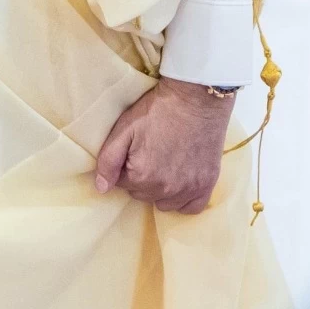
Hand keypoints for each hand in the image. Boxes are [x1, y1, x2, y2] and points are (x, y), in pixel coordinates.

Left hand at [92, 78, 229, 213]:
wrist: (196, 101)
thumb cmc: (156, 111)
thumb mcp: (124, 130)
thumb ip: (108, 161)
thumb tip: (101, 189)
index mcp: (142, 177)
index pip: (121, 184)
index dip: (125, 165)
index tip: (134, 149)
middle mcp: (167, 190)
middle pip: (142, 194)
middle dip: (141, 177)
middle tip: (150, 152)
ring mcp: (190, 190)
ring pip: (164, 202)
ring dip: (160, 189)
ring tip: (164, 164)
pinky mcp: (207, 186)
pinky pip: (191, 208)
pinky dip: (183, 198)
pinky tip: (180, 181)